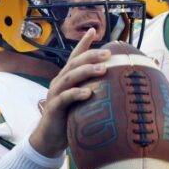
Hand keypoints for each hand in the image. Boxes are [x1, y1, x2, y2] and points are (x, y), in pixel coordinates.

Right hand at [29, 28, 109, 156]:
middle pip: (74, 63)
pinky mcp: (54, 108)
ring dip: (86, 71)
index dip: (83, 43)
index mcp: (67, 78)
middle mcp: (60, 82)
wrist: (51, 139)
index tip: (93, 30)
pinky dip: (76, 94)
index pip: (75, 56)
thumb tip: (118, 82)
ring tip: (103, 69)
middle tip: (108, 53)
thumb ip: (94, 88)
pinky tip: (89, 93)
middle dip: (91, 55)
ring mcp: (56, 94)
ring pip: (70, 77)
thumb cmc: (71, 117)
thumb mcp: (83, 100)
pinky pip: (64, 98)